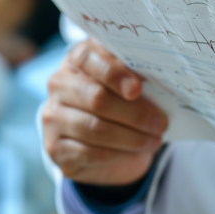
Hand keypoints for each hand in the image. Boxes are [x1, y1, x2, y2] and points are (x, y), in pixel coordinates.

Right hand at [42, 39, 168, 184]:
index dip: (114, 74)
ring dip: (131, 138)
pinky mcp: (56, 148)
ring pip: (95, 129)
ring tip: (153, 140)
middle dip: (135, 113)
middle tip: (160, 122)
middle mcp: (59, 85)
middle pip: (97, 98)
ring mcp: (53, 117)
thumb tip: (161, 82)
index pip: (88, 58)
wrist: (99, 138)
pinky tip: (134, 152)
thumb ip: (136, 76)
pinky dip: (118, 154)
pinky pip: (90, 153)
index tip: (137, 89)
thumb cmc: (118, 101)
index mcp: (76, 60)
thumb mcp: (126, 82)